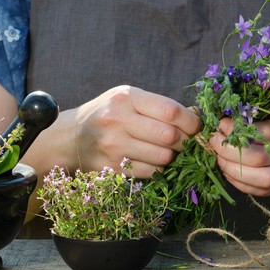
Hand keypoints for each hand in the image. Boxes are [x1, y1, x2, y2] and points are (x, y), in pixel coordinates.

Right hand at [74, 85, 200, 177]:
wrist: (72, 137)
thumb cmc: (109, 114)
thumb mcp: (129, 99)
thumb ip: (160, 105)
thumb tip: (197, 115)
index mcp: (126, 97)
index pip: (170, 111)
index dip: (191, 122)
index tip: (196, 127)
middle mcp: (118, 119)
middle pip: (169, 136)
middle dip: (185, 142)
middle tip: (186, 143)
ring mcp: (113, 145)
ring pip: (163, 157)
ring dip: (173, 157)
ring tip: (169, 151)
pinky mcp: (112, 167)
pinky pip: (151, 172)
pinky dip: (159, 169)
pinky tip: (154, 161)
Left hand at [210, 117, 269, 195]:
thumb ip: (262, 116)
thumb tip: (228, 115)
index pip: (263, 131)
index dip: (238, 128)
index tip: (222, 123)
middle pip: (257, 157)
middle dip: (229, 150)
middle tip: (214, 140)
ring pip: (258, 177)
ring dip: (231, 168)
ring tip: (218, 157)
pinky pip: (257, 190)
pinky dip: (237, 182)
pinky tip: (227, 170)